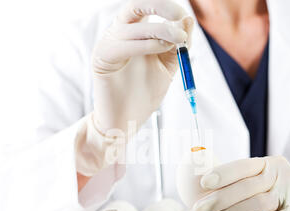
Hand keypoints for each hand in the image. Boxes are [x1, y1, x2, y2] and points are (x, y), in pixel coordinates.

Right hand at [92, 0, 193, 134]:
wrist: (127, 120)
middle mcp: (120, 33)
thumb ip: (178, 45)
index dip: (168, 8)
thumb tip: (188, 19)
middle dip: (160, 5)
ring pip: (133, 26)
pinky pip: (123, 44)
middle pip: (135, 5)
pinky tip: (160, 49)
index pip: (148, 7)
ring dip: (160, 30)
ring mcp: (109, 43)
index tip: (185, 20)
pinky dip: (145, 44)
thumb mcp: (168, 66)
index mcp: (136, 32)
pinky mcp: (101, 57)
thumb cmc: (144, 94)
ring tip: (178, 41)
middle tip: (179, 16)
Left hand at [193, 156, 289, 210]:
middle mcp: (281, 176)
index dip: (223, 174)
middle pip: (246, 187)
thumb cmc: (274, 196)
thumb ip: (238, 183)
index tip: (203, 183)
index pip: (243, 165)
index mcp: (270, 163)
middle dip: (219, 199)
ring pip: (255, 204)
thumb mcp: (261, 182)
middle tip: (198, 209)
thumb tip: (201, 192)